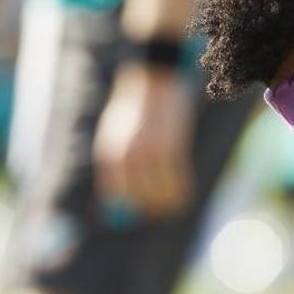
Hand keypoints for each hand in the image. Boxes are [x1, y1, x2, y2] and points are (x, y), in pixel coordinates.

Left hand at [93, 64, 194, 217]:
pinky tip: (183, 195)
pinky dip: (182, 193)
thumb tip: (120, 201)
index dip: (129, 210)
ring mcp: (151, 153)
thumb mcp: (115, 137)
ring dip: (168, 205)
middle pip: (140, 200)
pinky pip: (179, 183)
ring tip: (172, 204)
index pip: (117, 196)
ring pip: (162, 196)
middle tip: (159, 211)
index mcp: (109, 154)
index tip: (140, 213)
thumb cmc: (132, 111)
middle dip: (151, 210)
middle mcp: (127, 156)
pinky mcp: (173, 148)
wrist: (152, 81)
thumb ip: (116, 168)